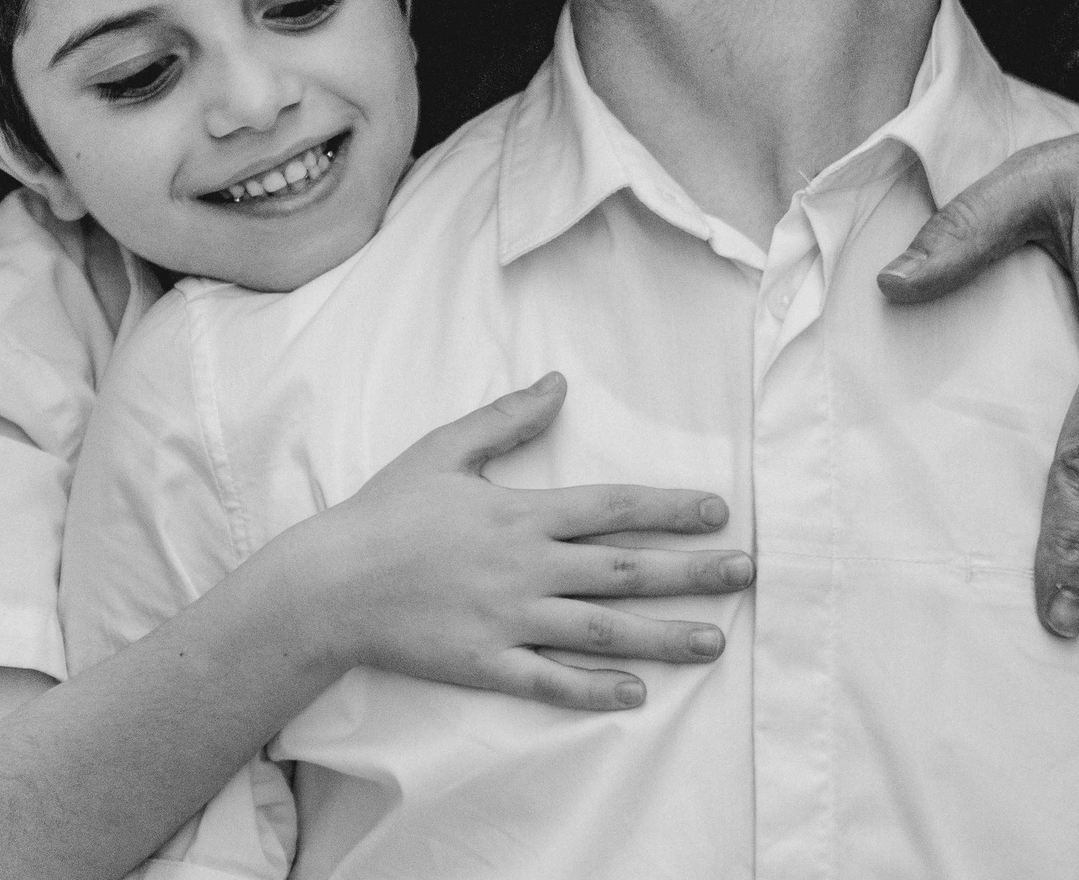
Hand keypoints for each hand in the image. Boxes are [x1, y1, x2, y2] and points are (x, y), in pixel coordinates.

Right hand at [271, 373, 754, 711]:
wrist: (330, 582)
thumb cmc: (385, 511)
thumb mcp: (443, 448)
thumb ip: (506, 419)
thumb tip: (559, 383)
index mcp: (520, 513)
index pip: (612, 507)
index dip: (669, 508)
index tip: (720, 512)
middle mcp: (525, 567)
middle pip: (624, 569)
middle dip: (692, 570)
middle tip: (748, 574)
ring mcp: (508, 620)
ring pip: (601, 630)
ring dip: (663, 635)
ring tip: (716, 640)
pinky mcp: (486, 663)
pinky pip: (550, 680)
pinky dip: (594, 690)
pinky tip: (636, 695)